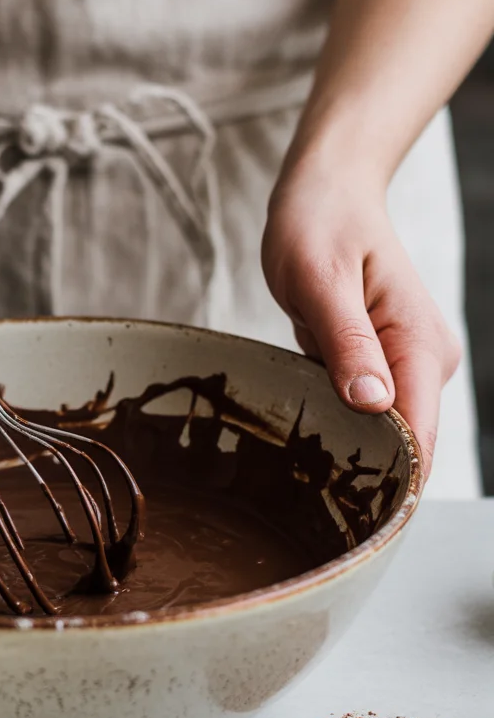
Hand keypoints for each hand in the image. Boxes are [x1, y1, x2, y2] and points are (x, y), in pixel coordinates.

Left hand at [262, 169, 460, 478]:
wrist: (326, 191)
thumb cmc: (319, 224)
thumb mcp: (320, 277)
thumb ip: (346, 341)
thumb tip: (373, 404)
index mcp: (418, 344)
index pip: (420, 437)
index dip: (393, 486)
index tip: (354, 526)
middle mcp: (423, 361)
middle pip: (403, 446)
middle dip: (360, 474)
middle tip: (302, 496)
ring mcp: (404, 364)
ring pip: (380, 432)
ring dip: (343, 448)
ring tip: (295, 460)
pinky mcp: (380, 364)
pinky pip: (362, 411)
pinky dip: (334, 422)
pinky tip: (303, 427)